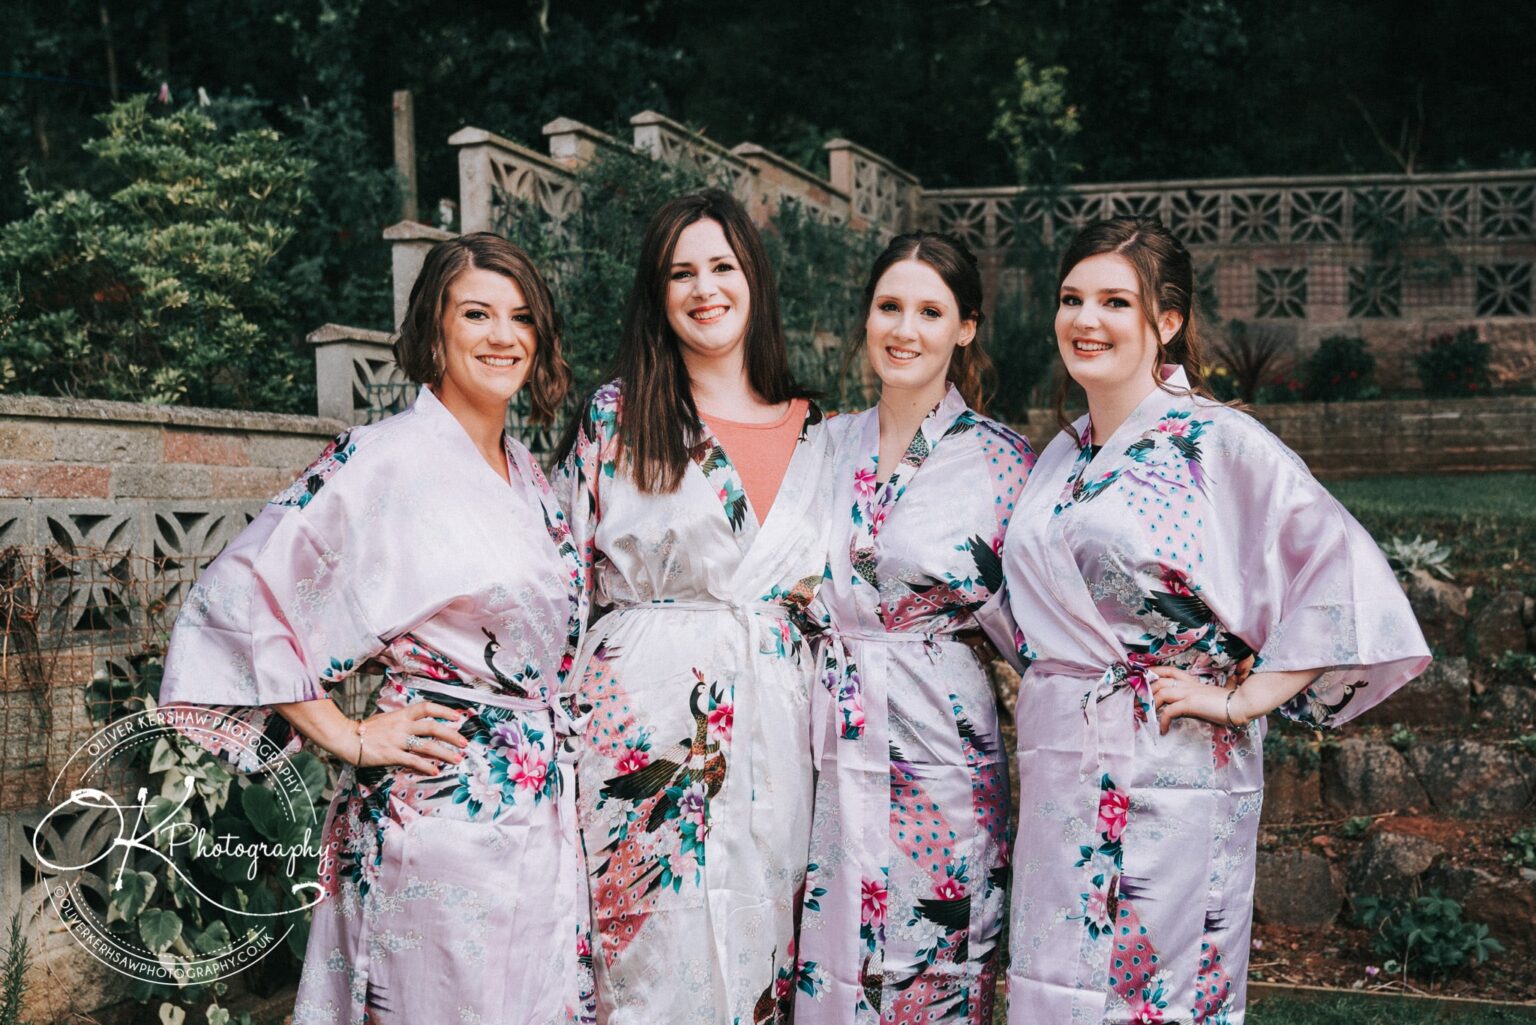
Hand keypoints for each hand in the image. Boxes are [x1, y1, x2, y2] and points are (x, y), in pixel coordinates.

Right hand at [354, 702, 469, 774]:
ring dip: (445, 753)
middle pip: (433, 727)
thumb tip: (421, 728)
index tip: (458, 716)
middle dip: (451, 735)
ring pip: (427, 745)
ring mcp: (397, 740)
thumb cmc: (367, 730)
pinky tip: (435, 771)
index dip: (444, 711)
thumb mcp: (388, 720)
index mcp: (401, 714)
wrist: (346, 738)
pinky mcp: (391, 755)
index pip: (427, 708)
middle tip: (464, 743)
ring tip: (457, 759)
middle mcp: (402, 726)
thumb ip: (404, 723)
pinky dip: (426, 766)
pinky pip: (413, 761)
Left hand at [1148, 667, 1245, 735]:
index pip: (1169, 671)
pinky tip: (1163, 730)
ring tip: (1147, 717)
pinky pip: (1170, 711)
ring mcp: (1189, 692)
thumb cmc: (1229, 703)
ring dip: (1151, 705)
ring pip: (1161, 692)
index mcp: (1193, 682)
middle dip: (1146, 691)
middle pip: (1160, 680)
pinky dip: (1163, 720)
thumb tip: (1190, 706)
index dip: (1154, 672)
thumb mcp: (1209, 698)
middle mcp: (1188, 684)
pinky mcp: (1191, 703)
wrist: (1242, 703)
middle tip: (1139, 704)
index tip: (1144, 677)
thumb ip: (1198, 699)